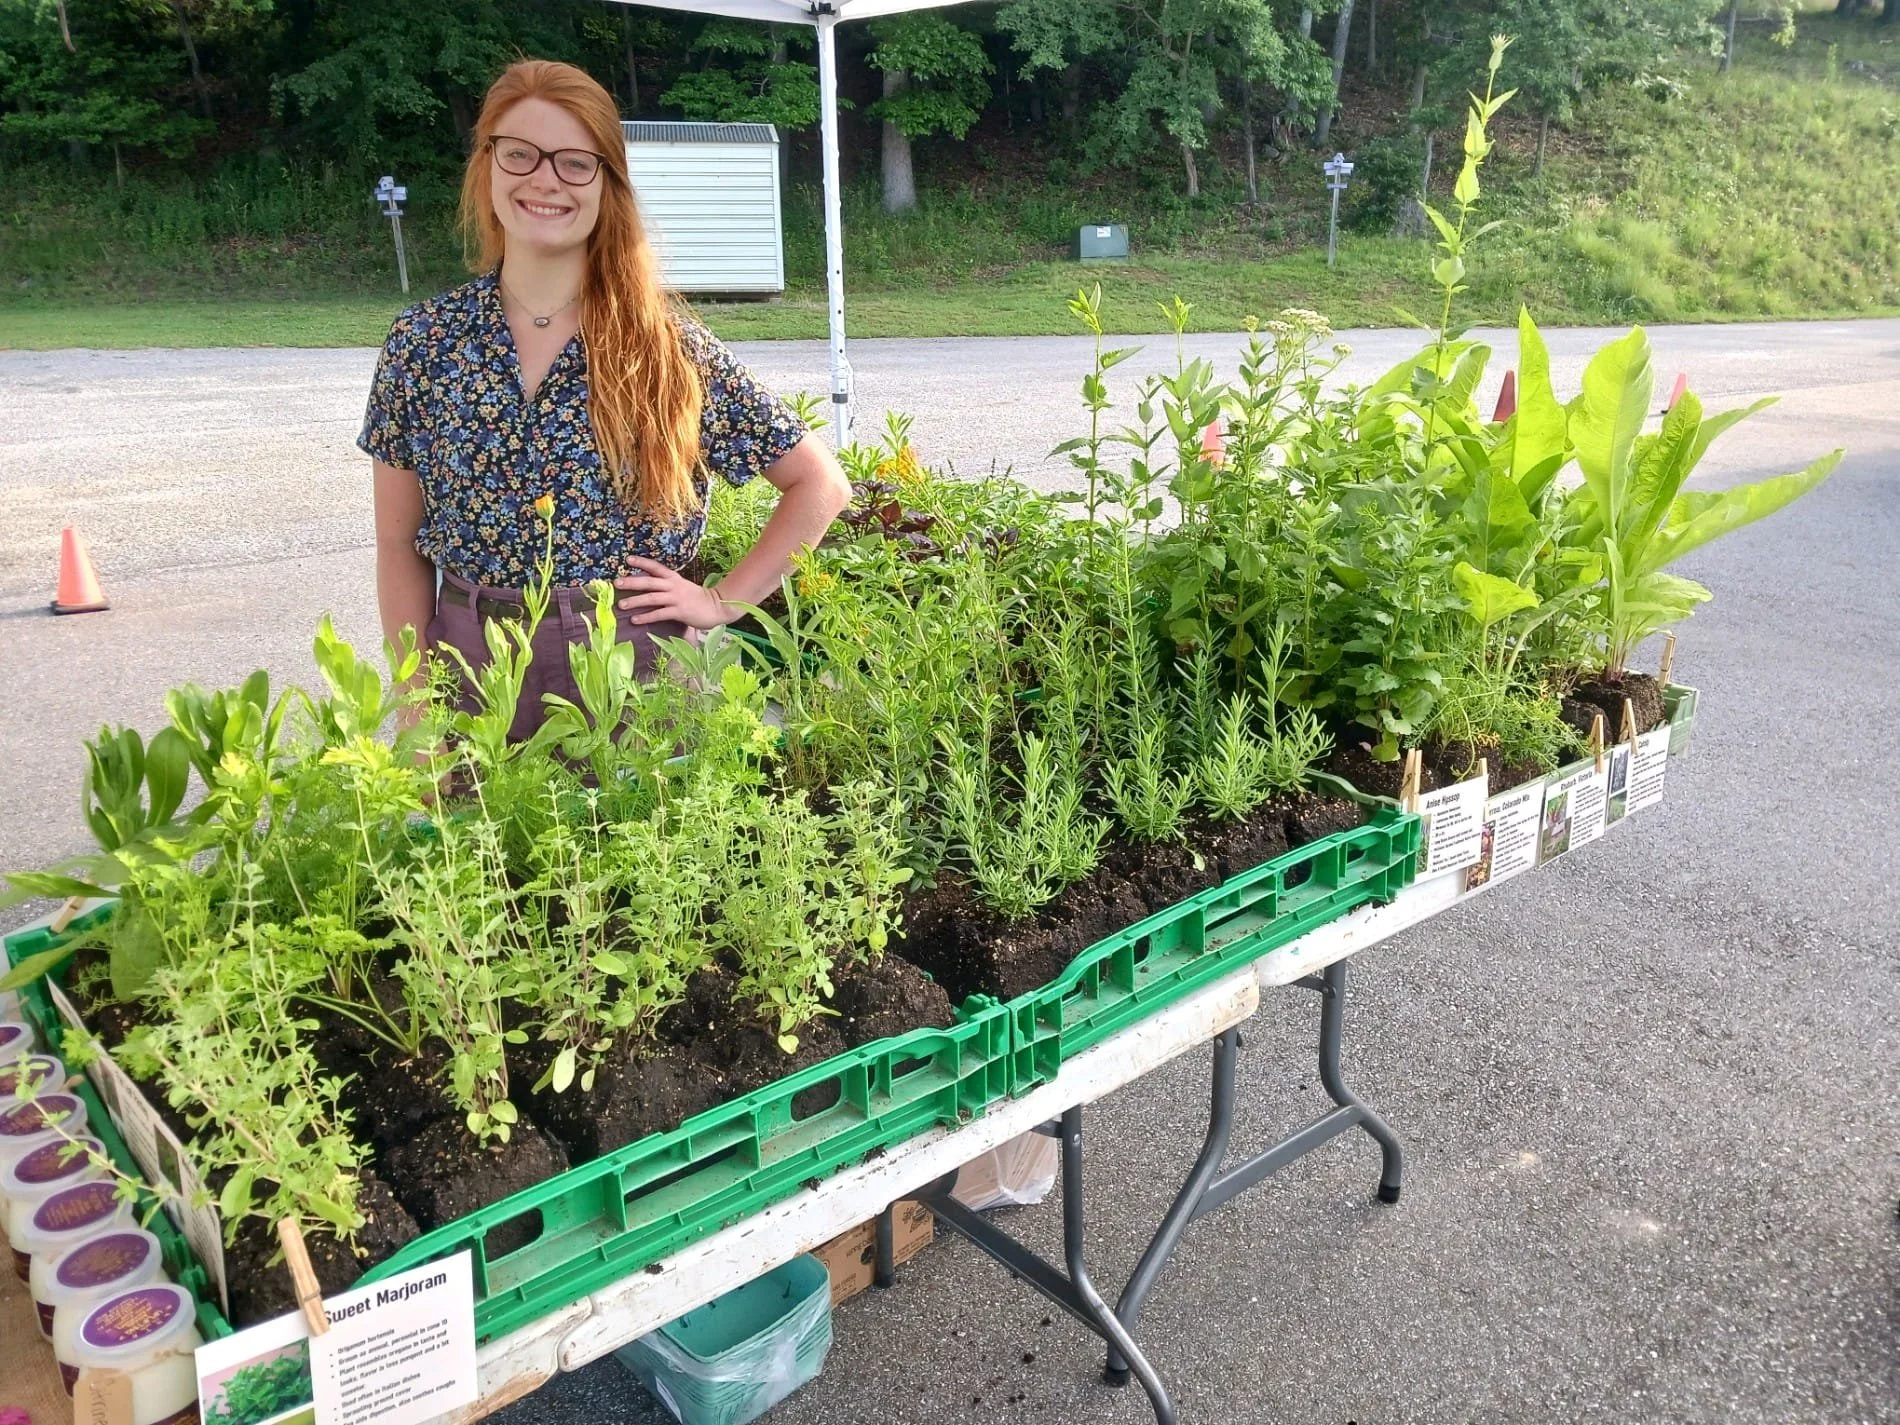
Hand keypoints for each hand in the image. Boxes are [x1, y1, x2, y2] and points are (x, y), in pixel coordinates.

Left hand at [614, 556, 734, 629]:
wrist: (717, 606)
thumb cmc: (697, 598)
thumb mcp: (682, 587)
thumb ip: (667, 586)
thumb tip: (648, 587)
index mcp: (674, 578)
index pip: (655, 567)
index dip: (642, 563)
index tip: (627, 559)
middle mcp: (673, 586)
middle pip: (649, 582)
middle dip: (632, 582)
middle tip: (616, 582)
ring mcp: (676, 599)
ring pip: (652, 598)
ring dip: (635, 601)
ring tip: (621, 605)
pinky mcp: (679, 612)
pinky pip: (659, 614)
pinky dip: (646, 617)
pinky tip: (635, 620)